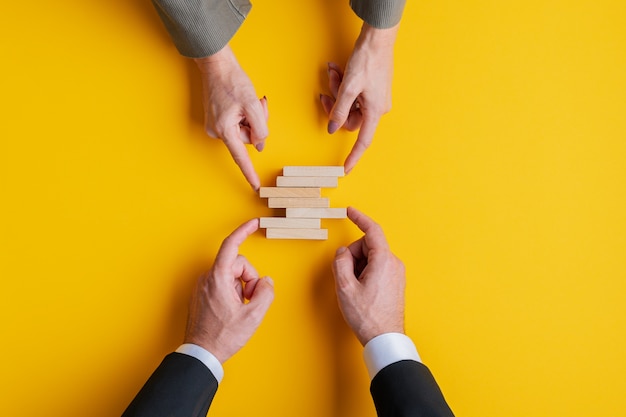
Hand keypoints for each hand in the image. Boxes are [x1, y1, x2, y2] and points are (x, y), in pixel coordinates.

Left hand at [184, 219, 274, 362]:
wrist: (200, 353)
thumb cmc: (223, 336)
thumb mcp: (253, 316)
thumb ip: (265, 293)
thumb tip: (266, 282)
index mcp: (218, 278)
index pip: (231, 245)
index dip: (243, 231)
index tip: (254, 223)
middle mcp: (207, 278)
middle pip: (237, 264)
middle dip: (249, 278)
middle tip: (251, 300)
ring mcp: (202, 286)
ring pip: (230, 275)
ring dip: (241, 288)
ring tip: (240, 309)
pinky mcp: (201, 294)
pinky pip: (222, 284)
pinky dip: (232, 292)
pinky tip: (232, 310)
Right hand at [195, 46, 268, 190]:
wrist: (216, 66)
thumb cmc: (233, 82)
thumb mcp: (253, 105)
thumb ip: (260, 128)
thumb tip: (260, 144)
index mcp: (225, 130)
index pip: (240, 157)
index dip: (249, 173)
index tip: (256, 187)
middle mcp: (216, 131)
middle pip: (247, 139)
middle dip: (257, 124)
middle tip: (259, 103)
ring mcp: (215, 126)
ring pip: (243, 131)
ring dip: (251, 117)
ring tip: (249, 100)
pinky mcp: (216, 120)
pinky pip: (237, 125)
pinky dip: (244, 115)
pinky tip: (241, 102)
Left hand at [320, 23, 398, 172]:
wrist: (378, 39)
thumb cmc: (367, 61)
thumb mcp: (348, 87)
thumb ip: (339, 110)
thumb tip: (332, 128)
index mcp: (374, 111)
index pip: (363, 141)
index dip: (353, 156)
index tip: (346, 169)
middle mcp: (377, 108)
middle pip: (349, 118)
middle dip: (335, 103)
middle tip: (327, 86)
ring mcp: (375, 98)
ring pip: (349, 104)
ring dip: (338, 90)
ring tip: (334, 72)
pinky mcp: (373, 88)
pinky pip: (354, 94)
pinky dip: (344, 85)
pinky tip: (339, 70)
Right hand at [331, 207, 404, 345]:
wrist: (385, 338)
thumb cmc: (367, 315)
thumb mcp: (345, 287)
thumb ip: (340, 262)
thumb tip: (342, 253)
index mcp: (384, 260)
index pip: (372, 230)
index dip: (359, 218)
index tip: (350, 211)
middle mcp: (394, 263)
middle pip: (367, 246)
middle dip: (353, 256)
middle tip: (346, 277)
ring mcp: (396, 273)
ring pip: (371, 258)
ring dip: (358, 267)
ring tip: (355, 289)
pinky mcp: (395, 282)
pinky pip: (377, 268)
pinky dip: (365, 274)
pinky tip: (362, 291)